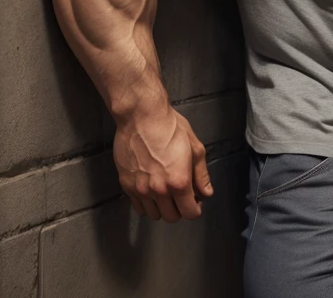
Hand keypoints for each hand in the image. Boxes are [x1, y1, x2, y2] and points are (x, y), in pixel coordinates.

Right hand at [113, 103, 213, 222]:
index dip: (196, 208)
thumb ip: (201, 174)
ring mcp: (141, 189)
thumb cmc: (169, 126)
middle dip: (180, 209)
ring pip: (154, 215)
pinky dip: (147, 204)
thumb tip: (206, 193)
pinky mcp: (126, 184)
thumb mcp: (194, 146)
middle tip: (181, 194)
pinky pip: (138, 207)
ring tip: (166, 191)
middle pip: (172, 217)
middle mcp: (159, 190)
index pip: (190, 213)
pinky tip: (152, 189)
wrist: (141, 115)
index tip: (195, 200)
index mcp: (179, 181)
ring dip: (162, 208)